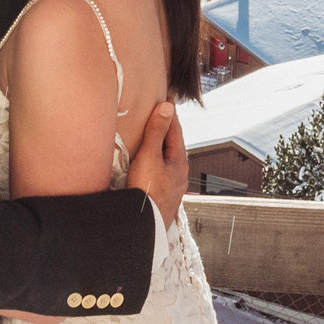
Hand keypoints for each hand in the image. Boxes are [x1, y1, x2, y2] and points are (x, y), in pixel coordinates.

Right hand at [123, 102, 189, 225]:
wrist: (144, 225)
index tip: (166, 98)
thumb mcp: (149, 157)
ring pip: (167, 159)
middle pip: (172, 144)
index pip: (176, 130)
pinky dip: (155, 160)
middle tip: (157, 113)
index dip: (169, 113)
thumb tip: (167, 107)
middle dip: (165, 129)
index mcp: (179, 161)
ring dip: (160, 146)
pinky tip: (147, 164)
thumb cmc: (147, 192)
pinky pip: (160, 170)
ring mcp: (172, 185)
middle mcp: (179, 173)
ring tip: (151, 136)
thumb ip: (157, 132)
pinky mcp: (162, 194)